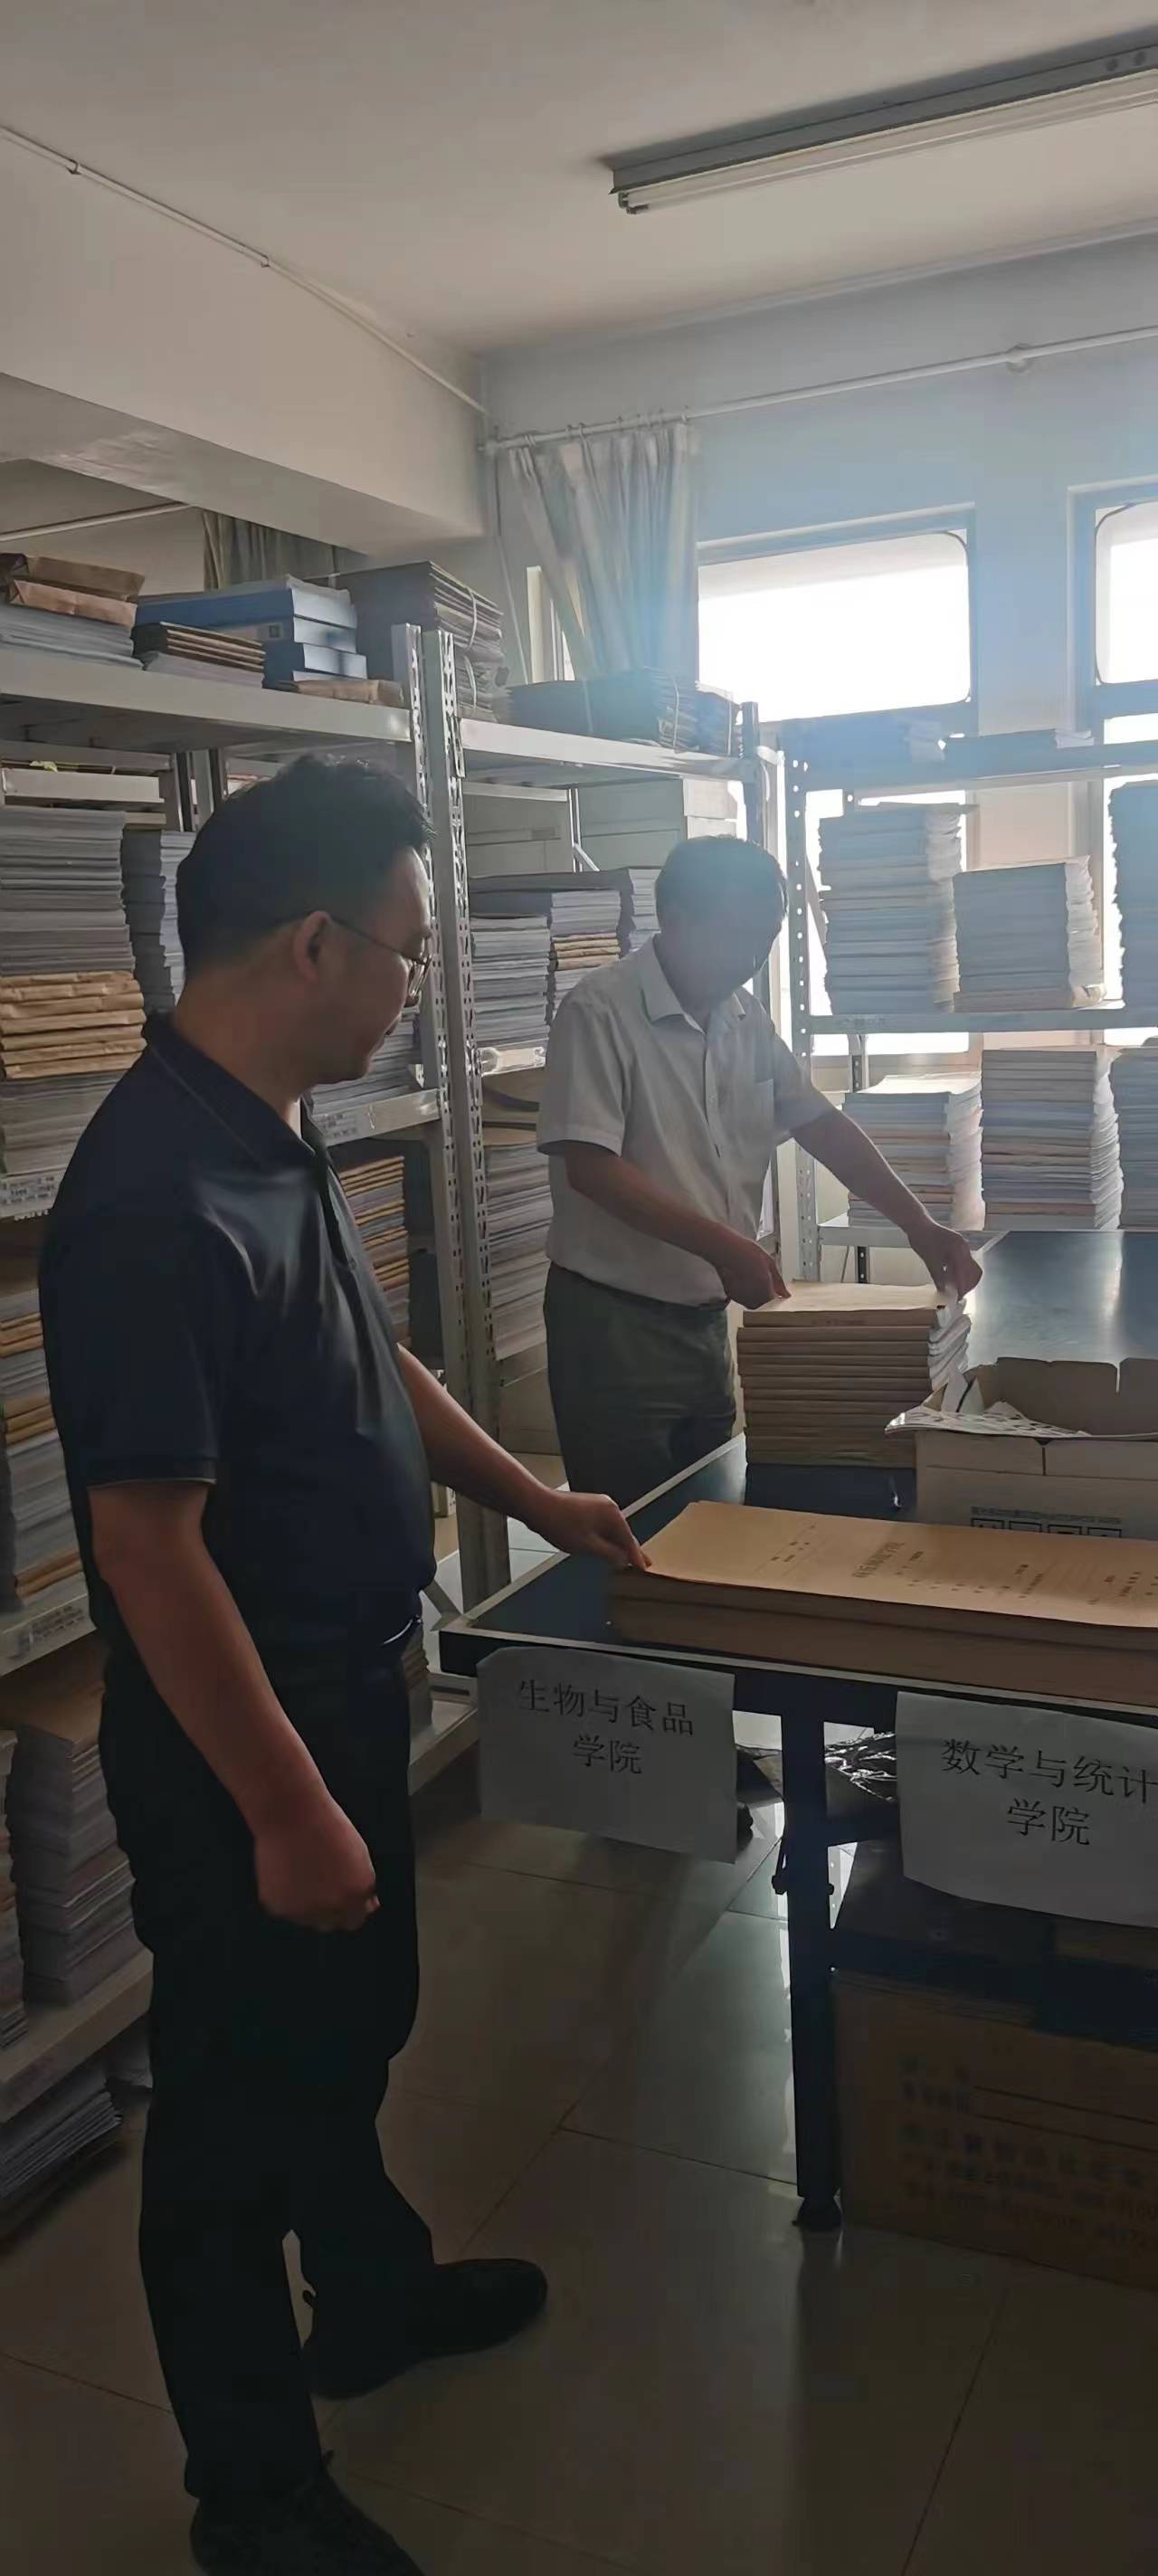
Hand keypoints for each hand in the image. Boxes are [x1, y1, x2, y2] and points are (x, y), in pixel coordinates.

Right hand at [254, 1786, 378, 1932]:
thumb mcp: (358, 1854)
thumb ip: (363, 1886)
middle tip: (317, 1884)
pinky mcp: (280, 1907)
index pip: (356, 1918)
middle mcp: (335, 1906)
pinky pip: (285, 1910)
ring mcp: (306, 1910)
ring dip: (306, 1905)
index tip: (339, 1897)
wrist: (291, 1813)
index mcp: (358, 1892)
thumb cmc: (324, 1824)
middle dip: (328, 1910)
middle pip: (333, 1923)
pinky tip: (286, 1873)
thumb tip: (369, 1905)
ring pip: (308, 1919)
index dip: (347, 1907)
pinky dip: (284, 1897)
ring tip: (301, 1872)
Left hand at [532, 1487, 649, 1571]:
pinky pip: (603, 1525)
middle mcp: (609, 1507)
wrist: (537, 1505)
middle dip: (631, 1549)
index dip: (636, 1556)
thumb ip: (608, 1554)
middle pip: (623, 1533)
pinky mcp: (588, 1507)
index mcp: (612, 1515)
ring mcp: (598, 1505)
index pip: (629, 1540)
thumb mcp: (587, 1546)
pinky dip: (607, 1537)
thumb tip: (622, 1560)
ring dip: (618, 1544)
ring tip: (628, 1558)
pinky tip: (608, 1546)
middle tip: (644, 1563)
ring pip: (612, 1529)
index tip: (644, 1568)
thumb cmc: (560, 1524)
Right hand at [713, 1233, 787, 1308]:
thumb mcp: (770, 1263)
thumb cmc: (748, 1253)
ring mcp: (741, 1299)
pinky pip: (742, 1298)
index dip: (777, 1297)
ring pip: (753, 1303)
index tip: (778, 1291)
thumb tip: (785, 1293)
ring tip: (754, 1280)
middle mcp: (753, 1299)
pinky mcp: (731, 1295)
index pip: (776, 1303)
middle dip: (767, 1297)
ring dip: (756, 1296)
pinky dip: (745, 1292)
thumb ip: (778, 1281)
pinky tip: (743, 1280)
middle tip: (766, 1284)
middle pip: (764, 1305)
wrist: (726, 1250)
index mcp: (765, 1292)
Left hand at [910, 1221, 981, 1299]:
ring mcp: (962, 1246)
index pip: (967, 1274)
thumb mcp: (930, 1261)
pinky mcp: (958, 1246)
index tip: (957, 1298)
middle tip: (956, 1294)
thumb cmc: (923, 1240)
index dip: (963, 1287)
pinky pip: (963, 1262)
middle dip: (967, 1284)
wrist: (918, 1224)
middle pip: (973, 1271)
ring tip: (951, 1286)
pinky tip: (948, 1276)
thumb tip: (944, 1291)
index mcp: (959, 1250)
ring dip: (962, 1278)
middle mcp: (964, 1248)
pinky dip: (959, 1271)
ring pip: (969, 1267)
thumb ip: (939, 1277)